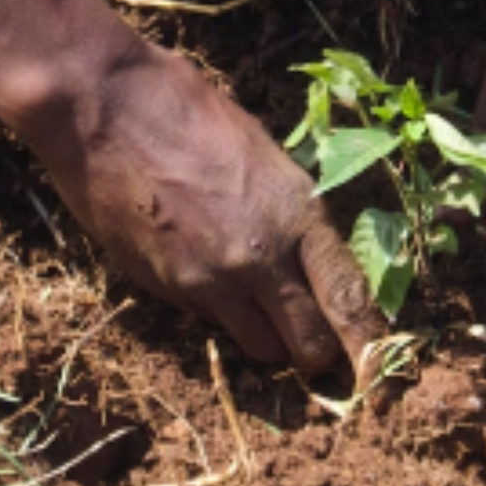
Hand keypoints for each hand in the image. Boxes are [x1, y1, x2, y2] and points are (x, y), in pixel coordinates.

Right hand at [3, 21, 382, 374]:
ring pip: (259, 346)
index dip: (370, 346)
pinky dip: (215, 310)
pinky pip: (207, 322)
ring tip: (252, 298)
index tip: (382, 377)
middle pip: (308, 344)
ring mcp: (210, 279)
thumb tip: (304, 253)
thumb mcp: (261, 152)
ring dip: (265, 334)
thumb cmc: (186, 109)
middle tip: (309, 336)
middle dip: (314, 349)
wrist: (103, 108)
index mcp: (297, 212)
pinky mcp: (165, 289)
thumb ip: (287, 211)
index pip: (350, 299)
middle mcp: (261, 257)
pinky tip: (198, 264)